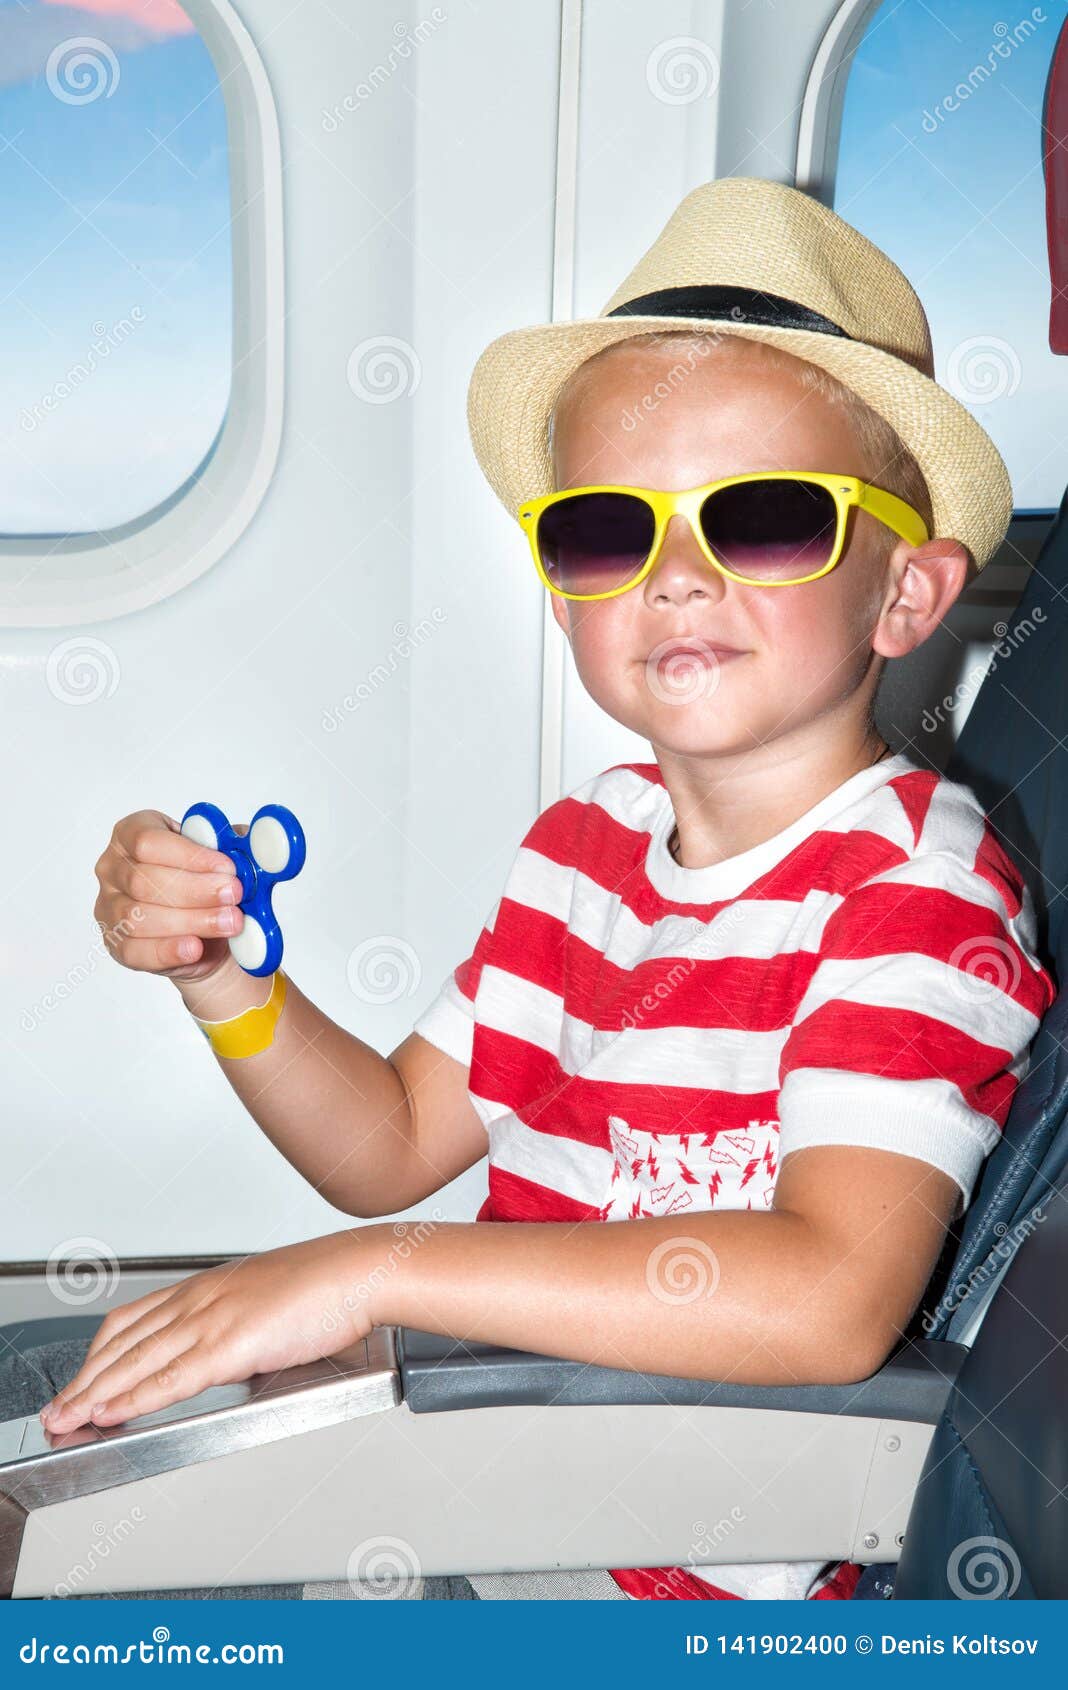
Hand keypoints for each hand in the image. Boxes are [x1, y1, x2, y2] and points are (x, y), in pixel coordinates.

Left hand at [38, 1230, 380, 1433]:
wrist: (358, 1271)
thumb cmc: (326, 1286)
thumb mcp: (264, 1299)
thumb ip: (236, 1325)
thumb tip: (228, 1356)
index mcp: (205, 1288)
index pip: (131, 1321)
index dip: (97, 1355)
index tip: (78, 1380)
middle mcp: (198, 1299)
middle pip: (120, 1343)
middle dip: (81, 1380)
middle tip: (55, 1410)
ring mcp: (211, 1319)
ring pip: (134, 1362)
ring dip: (93, 1393)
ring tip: (67, 1418)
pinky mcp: (230, 1344)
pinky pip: (169, 1379)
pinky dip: (132, 1399)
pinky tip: (110, 1413)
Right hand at [94, 809, 248, 982]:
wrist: (207, 935)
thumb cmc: (207, 887)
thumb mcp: (222, 858)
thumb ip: (235, 846)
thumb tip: (258, 843)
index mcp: (131, 834)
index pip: (148, 841)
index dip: (190, 856)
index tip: (227, 868)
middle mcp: (112, 869)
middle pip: (144, 880)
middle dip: (196, 890)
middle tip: (234, 895)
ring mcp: (109, 908)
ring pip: (140, 917)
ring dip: (191, 920)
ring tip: (230, 922)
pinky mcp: (117, 945)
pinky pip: (136, 951)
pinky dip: (168, 950)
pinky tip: (195, 947)